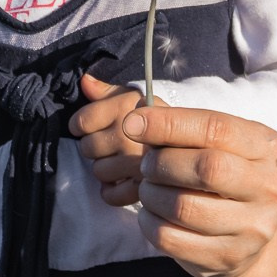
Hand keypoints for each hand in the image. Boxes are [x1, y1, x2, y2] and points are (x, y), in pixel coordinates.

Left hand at [71, 73, 145, 203]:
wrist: (196, 144)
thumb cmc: (157, 119)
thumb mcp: (134, 97)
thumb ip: (107, 92)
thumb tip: (85, 81)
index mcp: (127, 108)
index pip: (82, 121)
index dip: (80, 125)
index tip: (89, 127)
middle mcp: (131, 134)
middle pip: (87, 147)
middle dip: (94, 147)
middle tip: (109, 146)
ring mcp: (138, 163)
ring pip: (98, 171)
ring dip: (105, 169)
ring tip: (120, 162)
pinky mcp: (144, 188)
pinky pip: (112, 195)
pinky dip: (112, 192)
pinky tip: (121, 182)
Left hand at [116, 103, 276, 276]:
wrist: (246, 241)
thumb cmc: (220, 179)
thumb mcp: (214, 144)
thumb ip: (173, 121)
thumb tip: (101, 93)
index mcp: (267, 146)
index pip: (216, 127)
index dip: (169, 124)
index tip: (131, 123)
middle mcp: (269, 186)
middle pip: (207, 167)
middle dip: (162, 162)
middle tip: (144, 164)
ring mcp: (253, 226)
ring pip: (186, 207)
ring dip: (151, 195)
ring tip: (147, 190)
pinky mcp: (227, 256)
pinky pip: (173, 239)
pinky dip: (149, 224)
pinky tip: (149, 215)